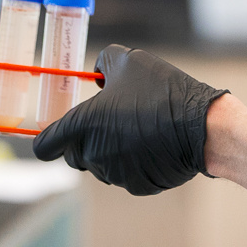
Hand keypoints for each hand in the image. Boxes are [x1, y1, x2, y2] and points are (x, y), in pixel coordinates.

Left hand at [33, 45, 228, 195]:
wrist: (201, 126)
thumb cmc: (162, 90)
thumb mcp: (129, 60)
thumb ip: (104, 62)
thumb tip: (97, 72)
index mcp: (84, 125)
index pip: (45, 145)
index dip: (46, 139)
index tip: (53, 133)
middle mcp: (94, 154)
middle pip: (74, 154)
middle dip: (82, 140)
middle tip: (106, 120)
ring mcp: (115, 174)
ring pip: (100, 164)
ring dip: (108, 149)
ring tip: (136, 126)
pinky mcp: (136, 186)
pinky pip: (124, 174)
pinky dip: (131, 162)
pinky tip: (151, 143)